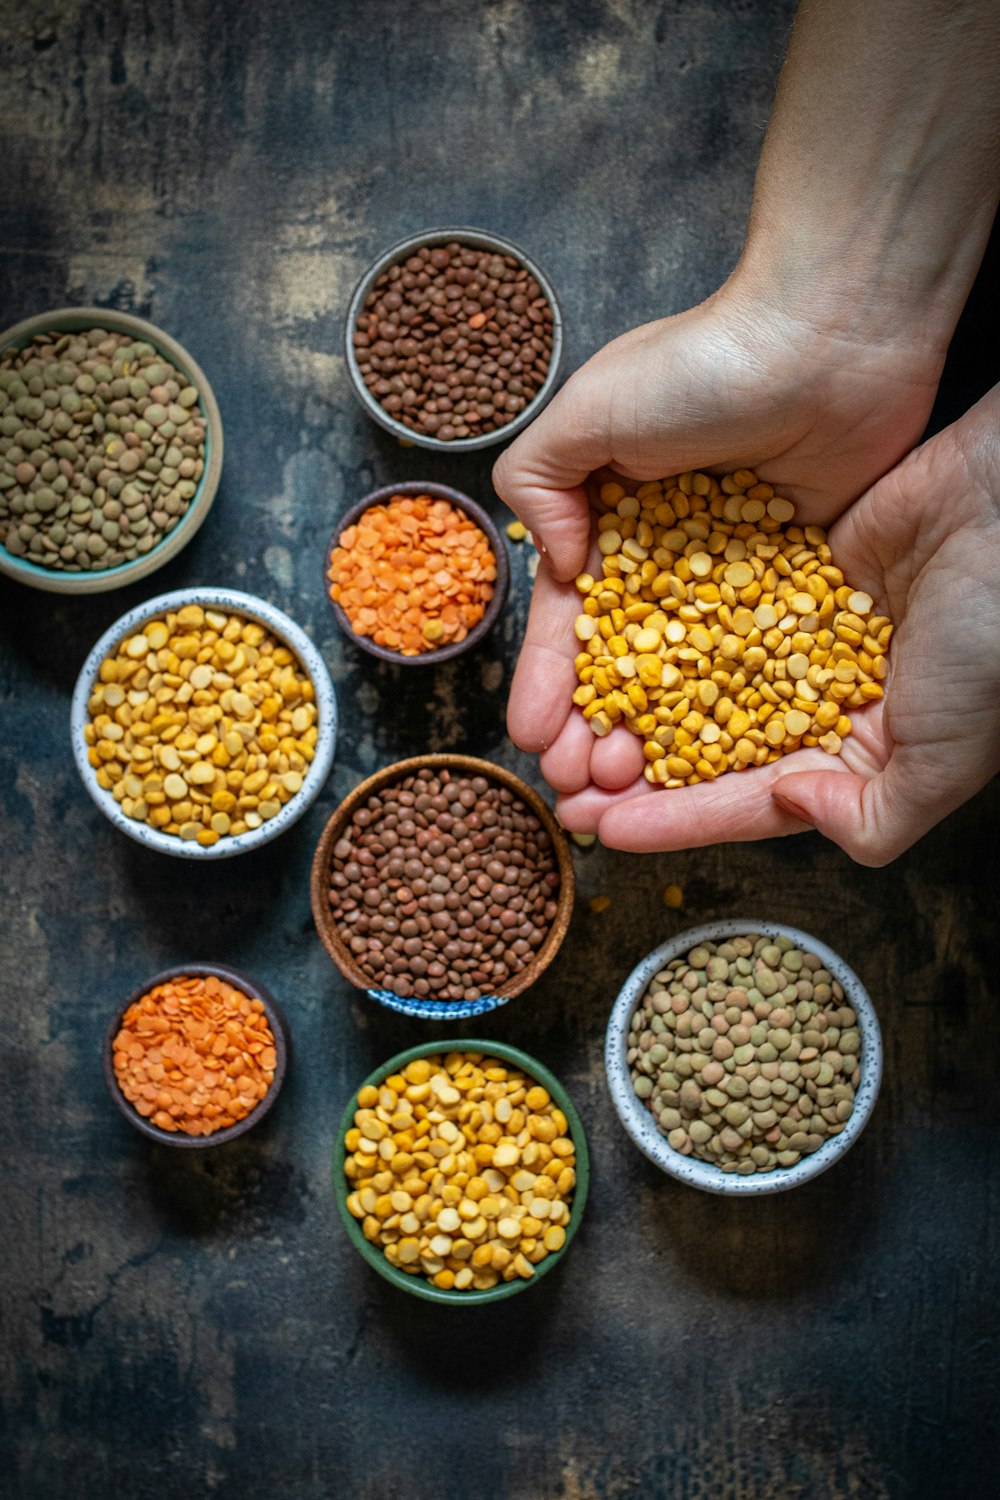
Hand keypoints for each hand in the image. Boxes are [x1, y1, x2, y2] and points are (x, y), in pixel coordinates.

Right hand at [493, 273, 944, 825]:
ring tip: (624, 790)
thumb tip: (561, 567)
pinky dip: (724, 716)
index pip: (570, 619)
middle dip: (592, 728)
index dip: (548, 681)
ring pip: (685, 678)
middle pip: (624, 664)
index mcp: (610, 514)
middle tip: (579, 785)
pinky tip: (702, 765)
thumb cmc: (704, 362)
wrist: (831, 337)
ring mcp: (730, 575)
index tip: (533, 737)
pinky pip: (753, 663)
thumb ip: (539, 484)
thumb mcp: (587, 409)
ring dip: (650, 739)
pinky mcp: (793, 584)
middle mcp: (666, 554)